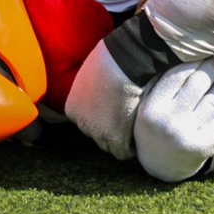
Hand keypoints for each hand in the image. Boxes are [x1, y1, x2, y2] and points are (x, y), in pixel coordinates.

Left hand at [63, 41, 145, 159]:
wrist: (125, 62)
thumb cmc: (112, 60)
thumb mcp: (91, 75)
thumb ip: (92, 91)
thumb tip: (104, 92)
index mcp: (72, 109)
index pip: (87, 124)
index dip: (104, 119)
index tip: (116, 112)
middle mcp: (81, 123)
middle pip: (97, 136)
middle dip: (112, 130)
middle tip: (127, 121)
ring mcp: (96, 132)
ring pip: (110, 146)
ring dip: (123, 139)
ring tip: (135, 128)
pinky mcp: (114, 138)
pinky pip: (123, 152)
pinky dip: (132, 147)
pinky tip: (140, 134)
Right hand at [134, 57, 213, 181]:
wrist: (160, 167)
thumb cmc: (156, 126)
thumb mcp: (149, 104)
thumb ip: (162, 81)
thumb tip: (185, 51)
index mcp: (152, 106)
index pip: (178, 74)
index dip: (195, 59)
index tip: (207, 49)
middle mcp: (168, 120)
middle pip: (199, 83)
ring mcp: (188, 134)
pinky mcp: (205, 146)